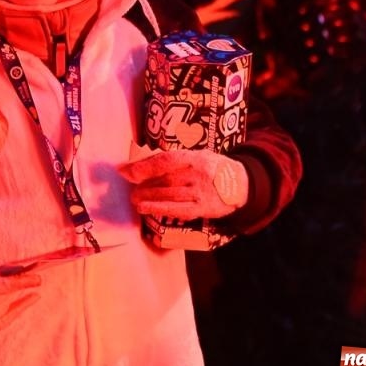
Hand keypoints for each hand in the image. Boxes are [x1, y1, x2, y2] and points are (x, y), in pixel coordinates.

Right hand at [0, 252, 40, 333]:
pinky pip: (4, 320)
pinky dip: (17, 309)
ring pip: (4, 307)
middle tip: (36, 278)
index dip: (17, 283)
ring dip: (17, 296)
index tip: (36, 279)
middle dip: (19, 288)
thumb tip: (22, 271)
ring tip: (32, 286)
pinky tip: (30, 298)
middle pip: (1, 298)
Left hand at [121, 149, 248, 220]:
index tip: (124, 171)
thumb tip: (140, 164)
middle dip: (143, 184)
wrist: (241, 184)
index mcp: (194, 157)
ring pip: (169, 195)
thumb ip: (172, 159)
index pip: (165, 161)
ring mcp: (201, 192)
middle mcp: (198, 174)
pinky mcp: (202, 208)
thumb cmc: (210, 167)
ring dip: (148, 198)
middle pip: (165, 179)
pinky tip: (145, 209)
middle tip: (129, 187)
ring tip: (134, 199)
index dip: (143, 166)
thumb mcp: (196, 155)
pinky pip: (178, 210)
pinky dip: (159, 209)